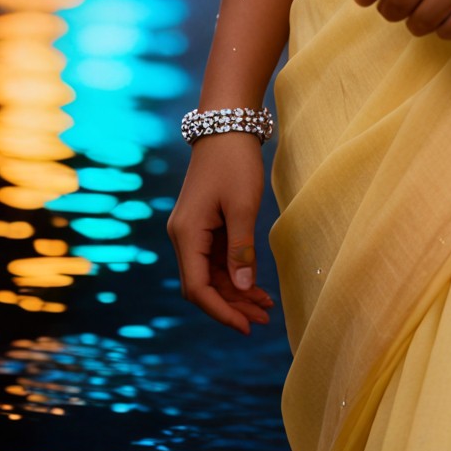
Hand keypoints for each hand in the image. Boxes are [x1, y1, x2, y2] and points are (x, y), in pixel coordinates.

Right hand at [166, 133, 275, 334]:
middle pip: (204, 285)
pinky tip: (257, 285)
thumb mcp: (243, 206)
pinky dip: (235, 272)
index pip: (198, 288)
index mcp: (186, 234)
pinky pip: (216, 258)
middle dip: (232, 305)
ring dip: (236, 291)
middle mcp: (183, 236)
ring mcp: (192, 230)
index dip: (221, 311)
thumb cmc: (235, 161)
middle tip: (264, 320)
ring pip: (212, 274)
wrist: (226, 124)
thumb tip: (243, 287)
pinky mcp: (203, 224)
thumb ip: (241, 249)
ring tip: (266, 307)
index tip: (247, 326)